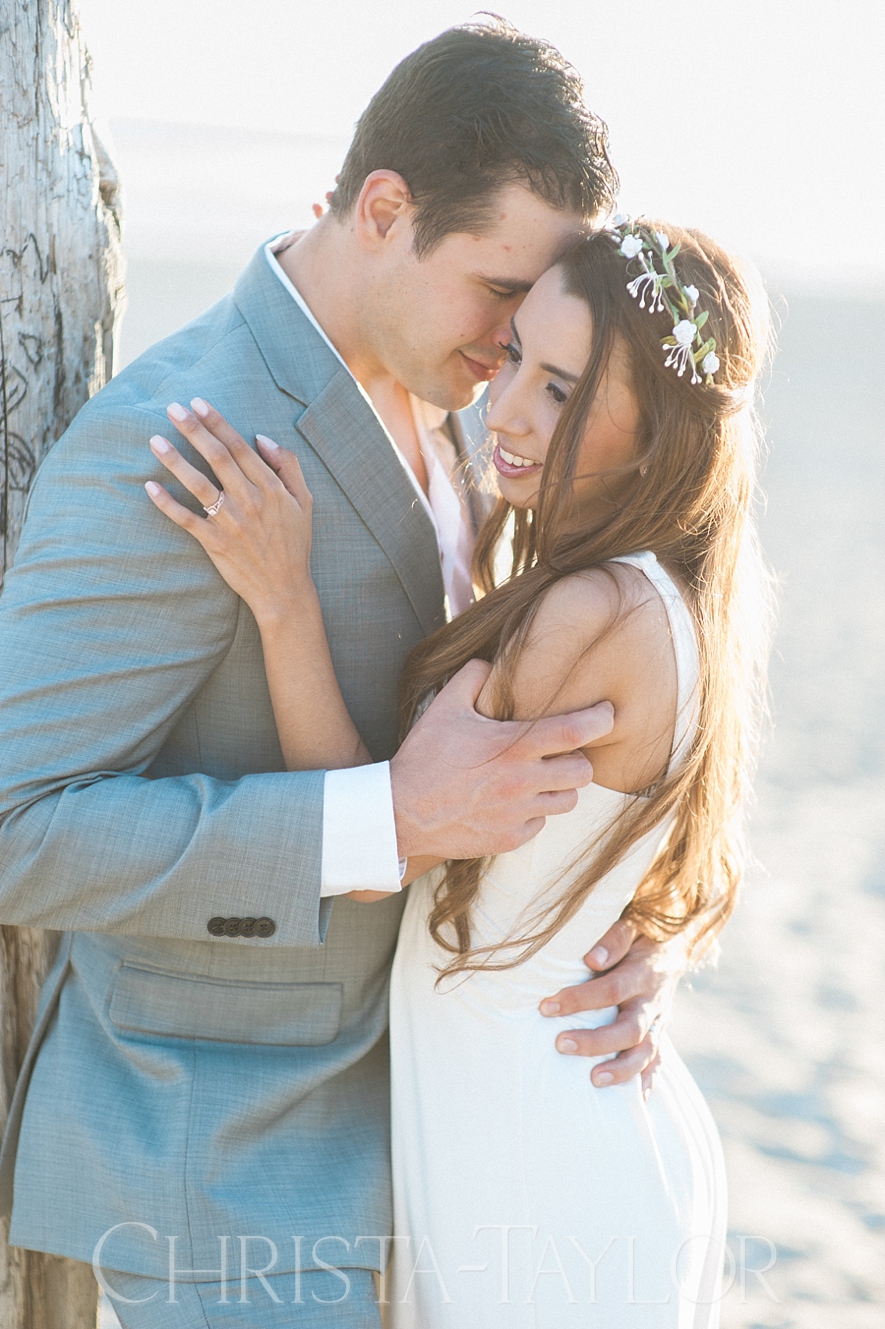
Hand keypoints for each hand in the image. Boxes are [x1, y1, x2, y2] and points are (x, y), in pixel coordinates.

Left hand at [145, 399, 312, 623]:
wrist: (284, 590)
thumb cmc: (295, 544)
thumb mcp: (304, 501)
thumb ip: (288, 465)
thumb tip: (262, 438)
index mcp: (270, 488)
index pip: (239, 447)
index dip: (217, 422)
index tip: (199, 403)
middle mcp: (249, 501)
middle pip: (216, 458)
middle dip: (193, 430)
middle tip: (172, 408)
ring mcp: (230, 522)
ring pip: (198, 484)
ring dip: (175, 460)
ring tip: (155, 440)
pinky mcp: (214, 543)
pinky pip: (186, 519)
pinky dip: (167, 503)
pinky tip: (150, 486)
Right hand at [390, 659, 614, 859]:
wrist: (398, 813)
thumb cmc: (423, 757)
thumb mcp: (444, 706)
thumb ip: (473, 676)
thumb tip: (492, 662)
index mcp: (513, 747)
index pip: (576, 731)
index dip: (601, 719)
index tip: (607, 712)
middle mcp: (522, 782)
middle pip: (583, 771)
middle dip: (579, 758)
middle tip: (563, 751)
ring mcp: (517, 815)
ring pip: (568, 801)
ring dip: (561, 787)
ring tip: (540, 776)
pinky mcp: (509, 839)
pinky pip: (541, 824)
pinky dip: (535, 812)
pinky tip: (513, 801)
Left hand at [539, 918, 687, 1099]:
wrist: (674, 944)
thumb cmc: (640, 934)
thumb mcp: (631, 925)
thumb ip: (613, 939)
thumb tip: (590, 959)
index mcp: (642, 972)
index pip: (611, 989)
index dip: (580, 999)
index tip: (546, 1007)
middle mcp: (653, 1000)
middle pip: (629, 1029)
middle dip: (595, 1041)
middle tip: (560, 1044)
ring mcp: (659, 1020)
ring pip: (646, 1052)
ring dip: (621, 1070)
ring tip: (594, 1081)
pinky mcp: (659, 1032)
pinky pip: (657, 1061)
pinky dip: (647, 1081)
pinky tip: (635, 1102)